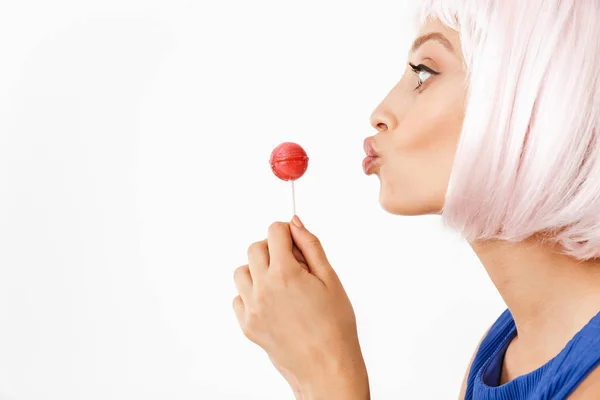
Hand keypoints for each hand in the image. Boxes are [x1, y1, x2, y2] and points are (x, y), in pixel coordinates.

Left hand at [232, 216, 368, 399]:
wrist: (327, 368)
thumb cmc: (335, 325)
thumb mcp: (330, 279)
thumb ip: (310, 246)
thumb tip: (294, 223)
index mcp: (285, 273)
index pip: (274, 232)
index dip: (287, 232)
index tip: (295, 241)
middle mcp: (262, 289)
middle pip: (255, 248)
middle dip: (272, 248)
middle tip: (293, 264)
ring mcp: (252, 309)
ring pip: (242, 272)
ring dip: (258, 270)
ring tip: (281, 283)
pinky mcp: (247, 326)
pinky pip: (239, 297)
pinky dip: (252, 294)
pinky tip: (273, 302)